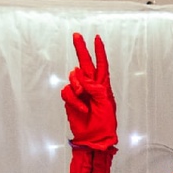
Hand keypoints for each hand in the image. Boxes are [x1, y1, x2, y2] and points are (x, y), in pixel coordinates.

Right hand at [62, 34, 117, 150]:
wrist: (94, 137)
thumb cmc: (105, 123)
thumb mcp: (106, 105)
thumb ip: (97, 90)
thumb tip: (85, 78)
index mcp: (103, 86)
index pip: (101, 65)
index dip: (99, 52)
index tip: (97, 39)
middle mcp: (91, 86)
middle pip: (84, 64)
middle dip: (81, 49)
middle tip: (76, 35)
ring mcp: (80, 92)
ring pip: (74, 78)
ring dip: (78, 87)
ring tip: (84, 101)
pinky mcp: (71, 99)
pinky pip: (67, 91)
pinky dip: (73, 100)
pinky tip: (81, 109)